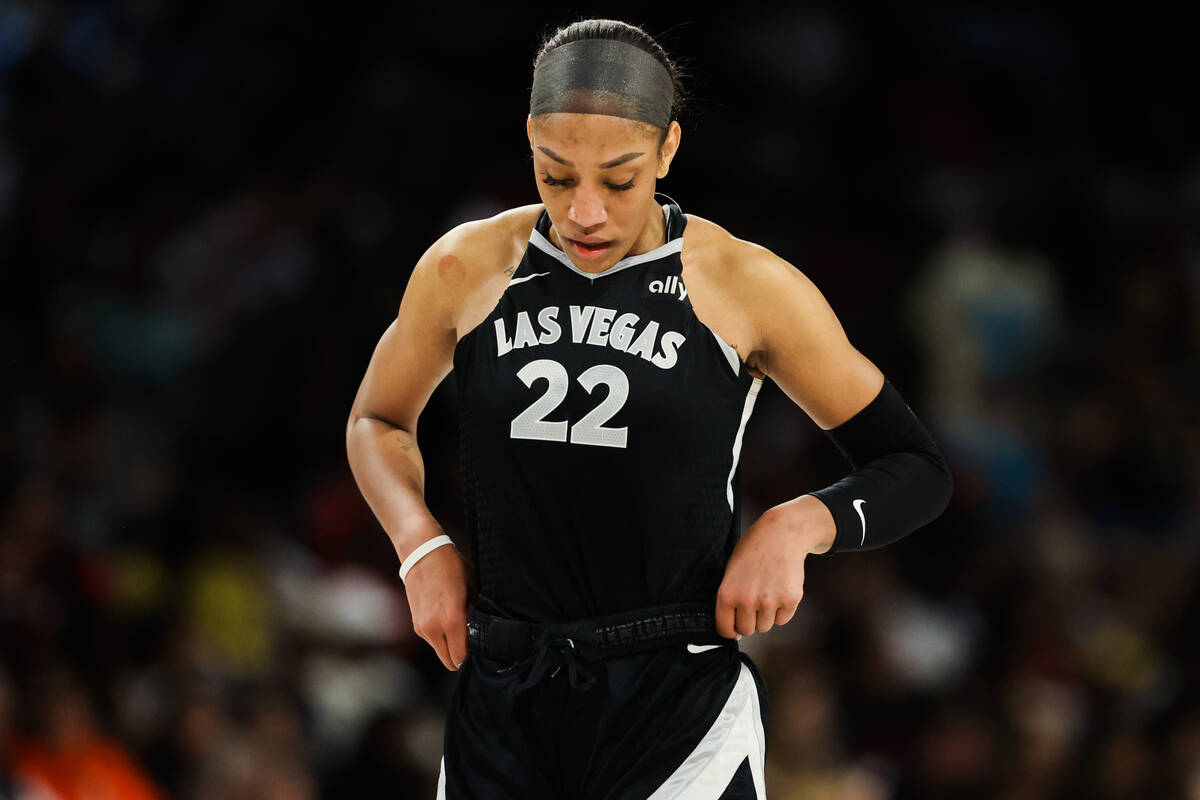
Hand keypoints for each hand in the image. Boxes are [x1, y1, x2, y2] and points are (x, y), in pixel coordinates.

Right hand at [401, 525, 476, 670]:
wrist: (421, 552)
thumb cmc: (450, 566)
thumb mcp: (471, 587)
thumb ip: (474, 612)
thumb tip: (477, 627)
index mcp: (451, 620)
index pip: (461, 656)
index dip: (472, 655)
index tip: (479, 646)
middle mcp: (434, 628)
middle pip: (450, 661)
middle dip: (461, 655)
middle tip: (470, 640)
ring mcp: (422, 627)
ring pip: (440, 651)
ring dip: (450, 645)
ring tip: (458, 625)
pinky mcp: (416, 623)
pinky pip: (432, 640)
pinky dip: (440, 636)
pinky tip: (445, 619)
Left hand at [715, 495, 833, 638]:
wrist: (780, 534)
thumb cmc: (753, 551)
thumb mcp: (730, 572)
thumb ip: (729, 599)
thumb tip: (735, 630)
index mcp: (727, 594)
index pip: (725, 630)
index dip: (730, 630)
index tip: (735, 625)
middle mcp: (747, 601)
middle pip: (747, 630)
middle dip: (749, 621)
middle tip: (753, 602)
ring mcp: (769, 602)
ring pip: (765, 626)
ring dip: (766, 615)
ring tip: (766, 592)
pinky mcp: (790, 600)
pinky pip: (782, 619)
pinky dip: (781, 610)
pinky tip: (779, 589)